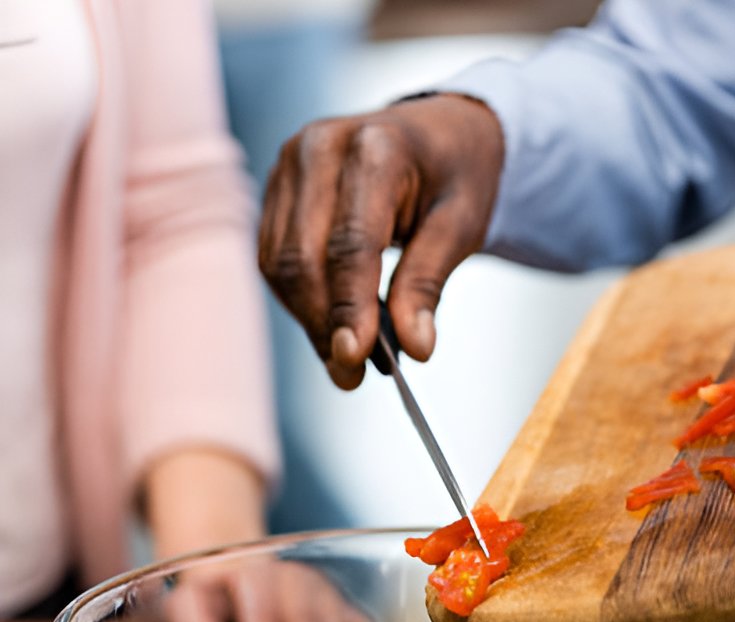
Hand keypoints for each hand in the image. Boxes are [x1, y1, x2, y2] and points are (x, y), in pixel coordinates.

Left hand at [162, 555, 380, 621]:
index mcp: (248, 578)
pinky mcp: (336, 600)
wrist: (236, 575)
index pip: (259, 614)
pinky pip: (356, 618)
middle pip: (301, 618)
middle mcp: (287, 578)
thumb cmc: (209, 605)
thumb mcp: (187, 612)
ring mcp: (316, 587)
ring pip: (333, 618)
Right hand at [258, 94, 503, 389]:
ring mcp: (289, 166)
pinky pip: (272, 259)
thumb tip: (414, 347)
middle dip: (324, 325)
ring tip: (345, 354)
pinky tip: (329, 321)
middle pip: (303, 258)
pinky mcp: (276, 190)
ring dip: (308, 319)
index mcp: (375, 147)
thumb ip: (428, 283)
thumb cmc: (454, 174)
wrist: (436, 133)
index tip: (356, 360)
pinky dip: (298, 300)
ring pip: (280, 264)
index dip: (349, 308)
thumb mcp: (462, 225)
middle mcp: (319, 147)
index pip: (351, 244)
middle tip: (351, 375)